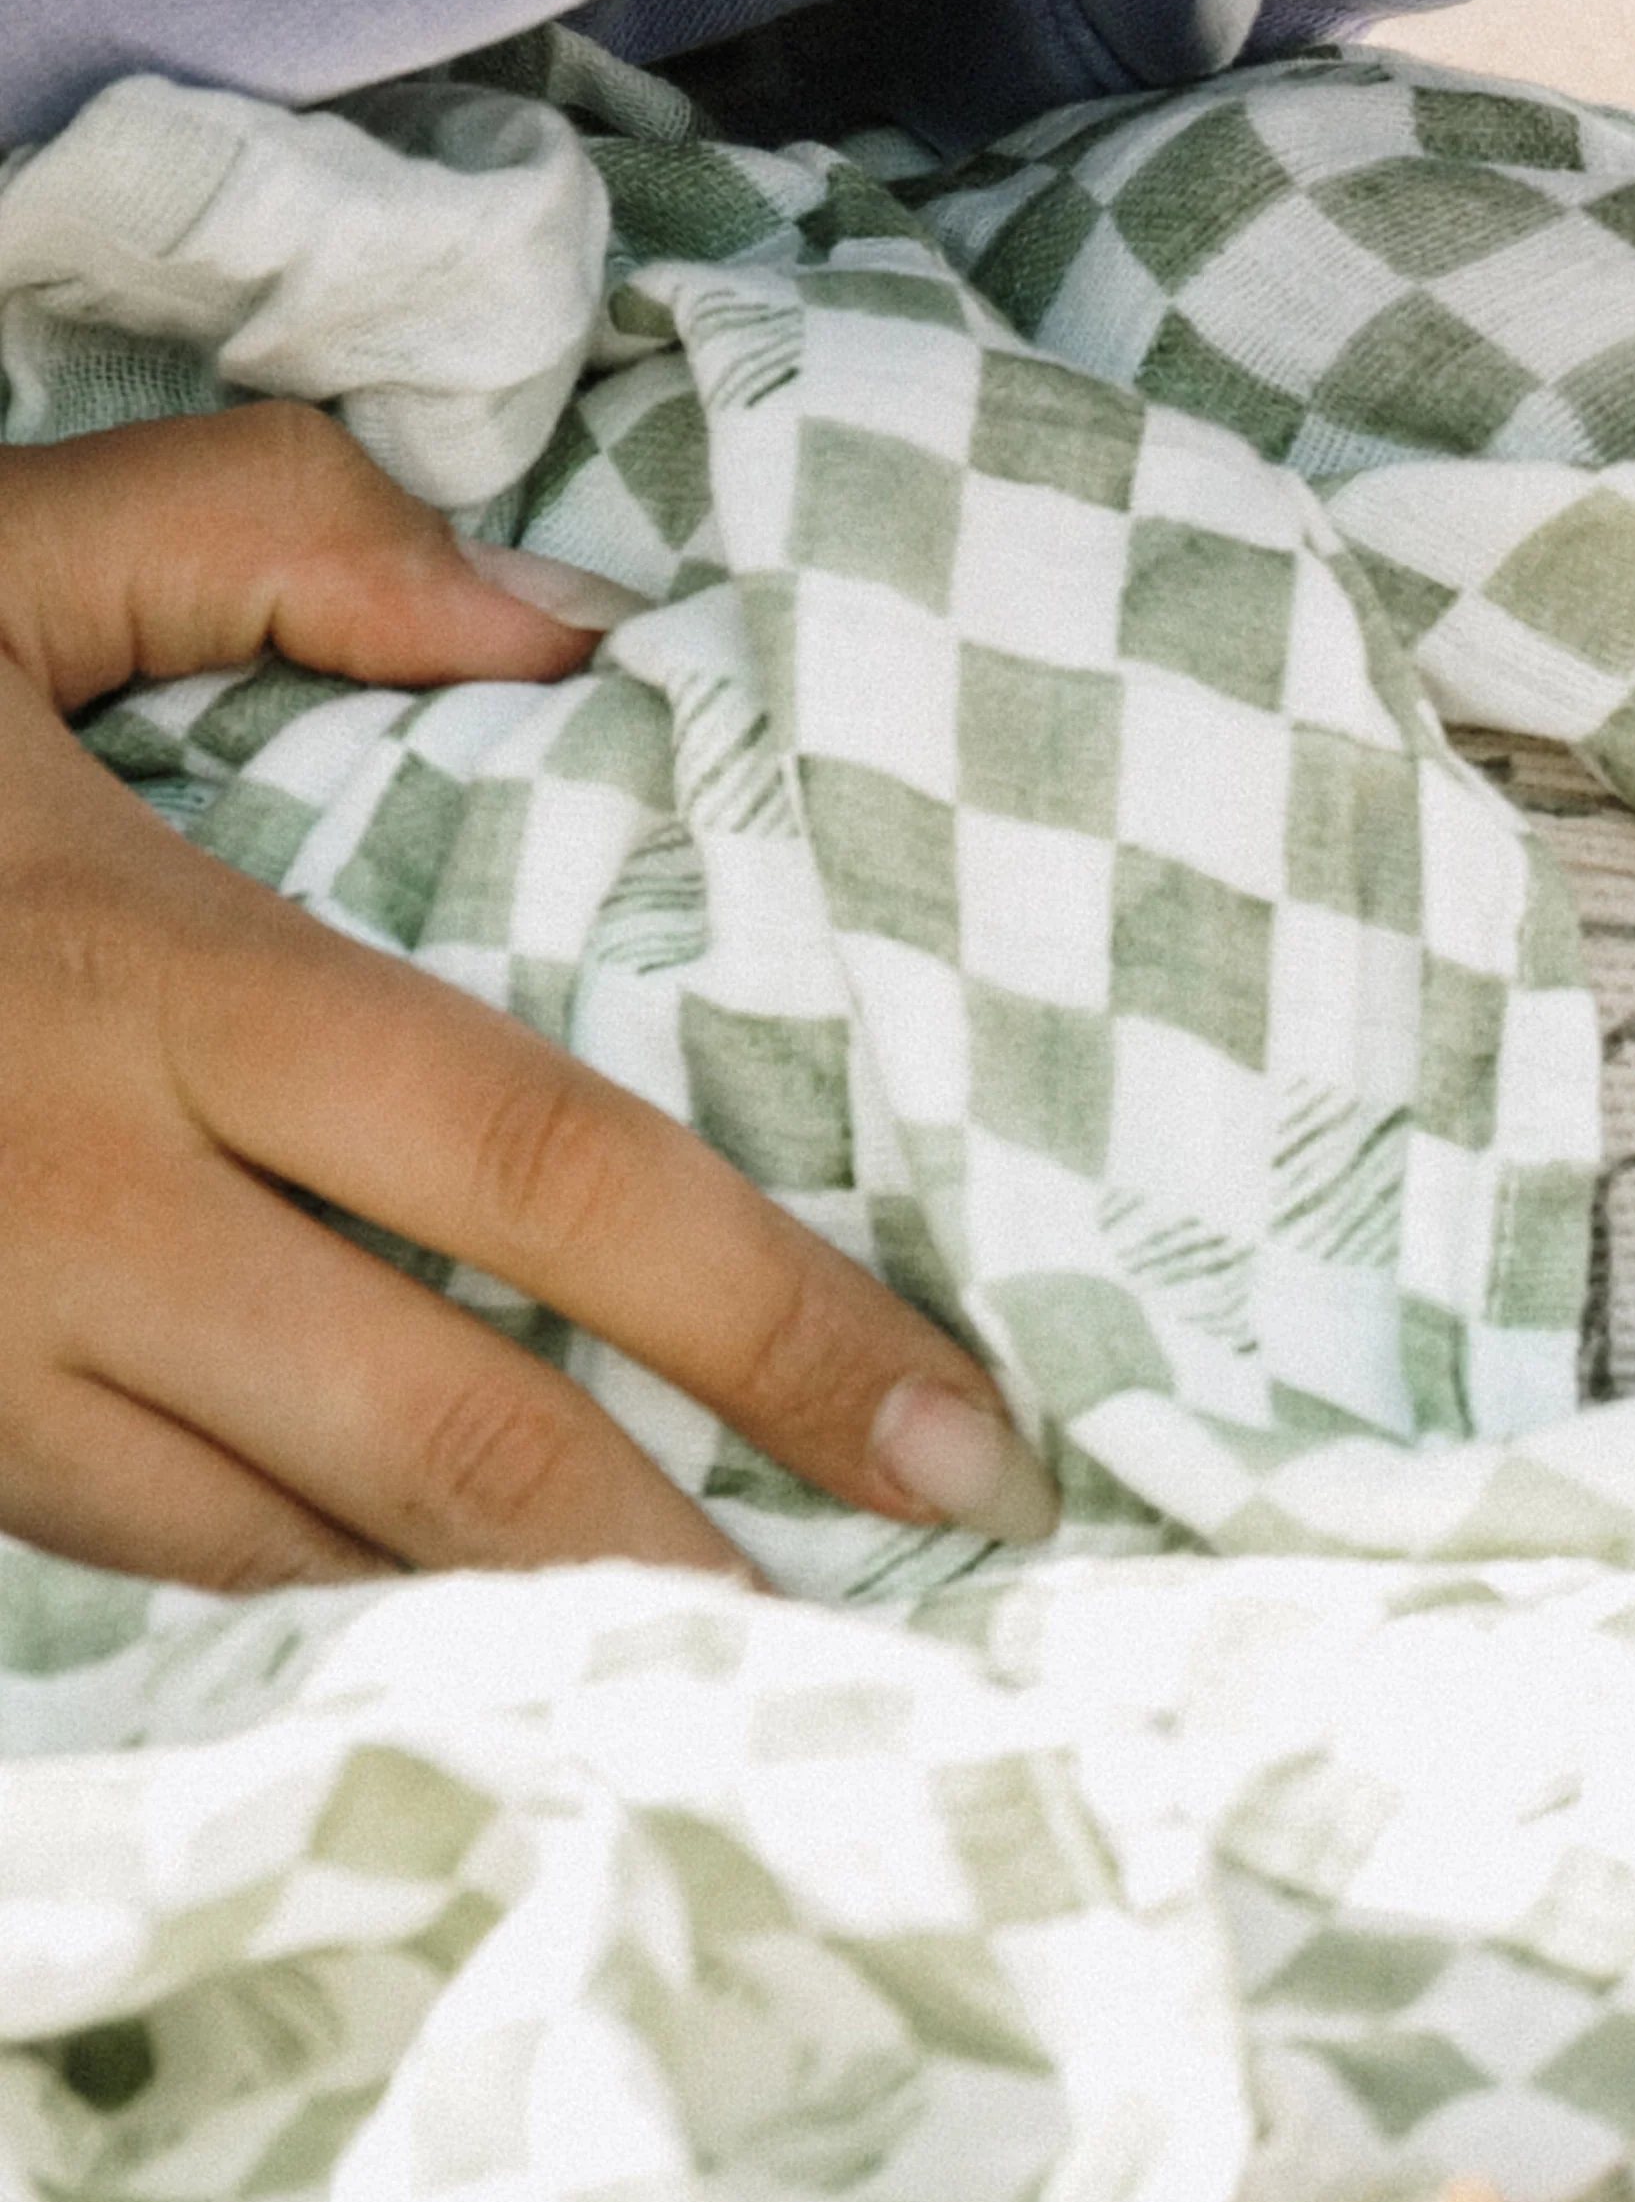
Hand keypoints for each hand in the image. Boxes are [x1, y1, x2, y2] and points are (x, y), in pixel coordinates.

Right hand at [0, 409, 1058, 1591]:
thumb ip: (278, 539)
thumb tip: (572, 608)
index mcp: (149, 982)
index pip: (554, 1181)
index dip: (785, 1330)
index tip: (975, 1440)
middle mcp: (64, 1208)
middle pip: (446, 1439)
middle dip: (689, 1559)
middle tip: (906, 1628)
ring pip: (284, 1556)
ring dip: (509, 1620)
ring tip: (723, 1662)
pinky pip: (126, 1560)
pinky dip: (305, 1605)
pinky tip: (443, 1617)